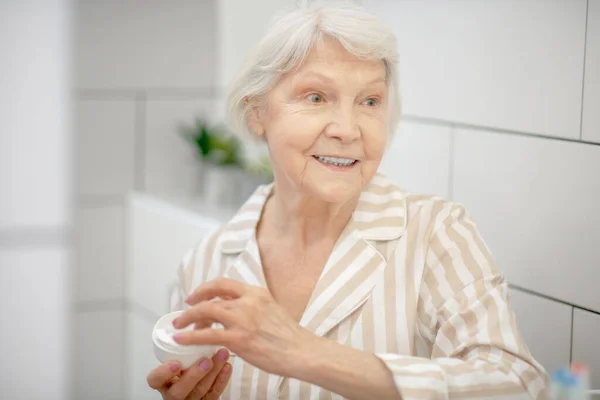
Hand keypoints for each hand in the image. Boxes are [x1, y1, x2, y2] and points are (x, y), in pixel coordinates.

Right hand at [146, 348, 231, 399]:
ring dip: (213, 371)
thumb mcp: (176, 356)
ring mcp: (190, 398)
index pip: (155, 379)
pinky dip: (222, 379)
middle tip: (206, 360)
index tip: (175, 362)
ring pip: (200, 390)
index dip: (164, 372)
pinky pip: (214, 393)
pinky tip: (227, 366)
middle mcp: (174, 391)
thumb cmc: (184, 365)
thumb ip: (181, 343)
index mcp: (163, 380)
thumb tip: (193, 314)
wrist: (196, 384)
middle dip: (194, 374)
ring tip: (222, 354)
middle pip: (179, 390)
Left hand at [172, 278, 315, 376]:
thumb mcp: (271, 309)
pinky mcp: (239, 339)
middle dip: (193, 303)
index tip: (197, 295)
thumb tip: (234, 308)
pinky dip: (190, 336)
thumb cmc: (289, 336)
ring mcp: (243, 320)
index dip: (205, 288)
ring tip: (179, 325)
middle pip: (211, 296)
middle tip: (184, 310)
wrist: (302, 351)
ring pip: (206, 312)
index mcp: (256, 293)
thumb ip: (252, 305)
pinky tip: (181, 338)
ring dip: (188, 318)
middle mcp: (248, 302)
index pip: (224, 283)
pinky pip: (207, 335)